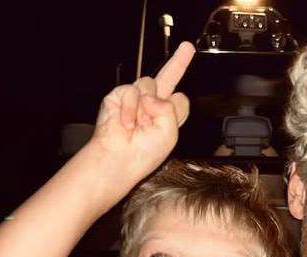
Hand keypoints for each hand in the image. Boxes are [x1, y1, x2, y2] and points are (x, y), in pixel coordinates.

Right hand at [90, 42, 193, 185]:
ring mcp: (136, 99)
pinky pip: (132, 91)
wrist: (119, 158)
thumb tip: (153, 96)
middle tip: (187, 48)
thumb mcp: (170, 133)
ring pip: (150, 84)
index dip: (181, 97)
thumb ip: (171, 109)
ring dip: (146, 107)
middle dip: (179, 62)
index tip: (185, 90)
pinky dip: (131, 109)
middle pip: (168, 78)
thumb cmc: (144, 153)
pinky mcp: (119, 96)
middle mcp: (152, 105)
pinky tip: (127, 123)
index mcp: (166, 116)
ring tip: (138, 125)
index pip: (179, 99)